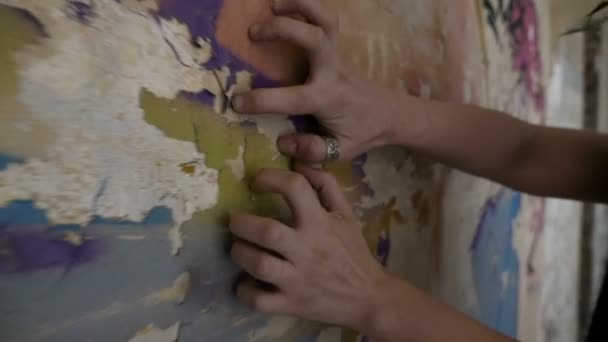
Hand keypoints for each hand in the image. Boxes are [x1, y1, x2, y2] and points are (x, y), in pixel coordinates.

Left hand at [229, 164, 386, 329]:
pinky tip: (244, 282)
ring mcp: (298, 279)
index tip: (256, 182)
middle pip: (267, 231)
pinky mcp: (291, 304)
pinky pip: (259, 300)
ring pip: (259, 265)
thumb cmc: (353, 251)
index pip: (295, 188)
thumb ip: (325, 185)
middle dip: (242, 223)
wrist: (368, 296)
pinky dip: (245, 291)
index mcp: (320, 223)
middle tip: (235, 221)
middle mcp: (307, 249)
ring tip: (238, 248)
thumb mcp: (346, 213)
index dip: (271, 178)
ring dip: (240, 254)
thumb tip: (299, 161)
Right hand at [231, 0, 399, 161]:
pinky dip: (306, 7)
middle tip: (252, 33)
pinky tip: (285, 7)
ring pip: (326, 18)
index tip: (236, 102)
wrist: (392, 114)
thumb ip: (313, 150)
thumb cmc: (363, 133)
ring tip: (272, 4)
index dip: (263, 100)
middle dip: (284, 29)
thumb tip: (282, 142)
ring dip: (299, 5)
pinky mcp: (337, 48)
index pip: (293, 98)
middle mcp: (333, 71)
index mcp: (329, 99)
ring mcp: (337, 55)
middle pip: (316, 38)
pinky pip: (324, 19)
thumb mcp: (341, 150)